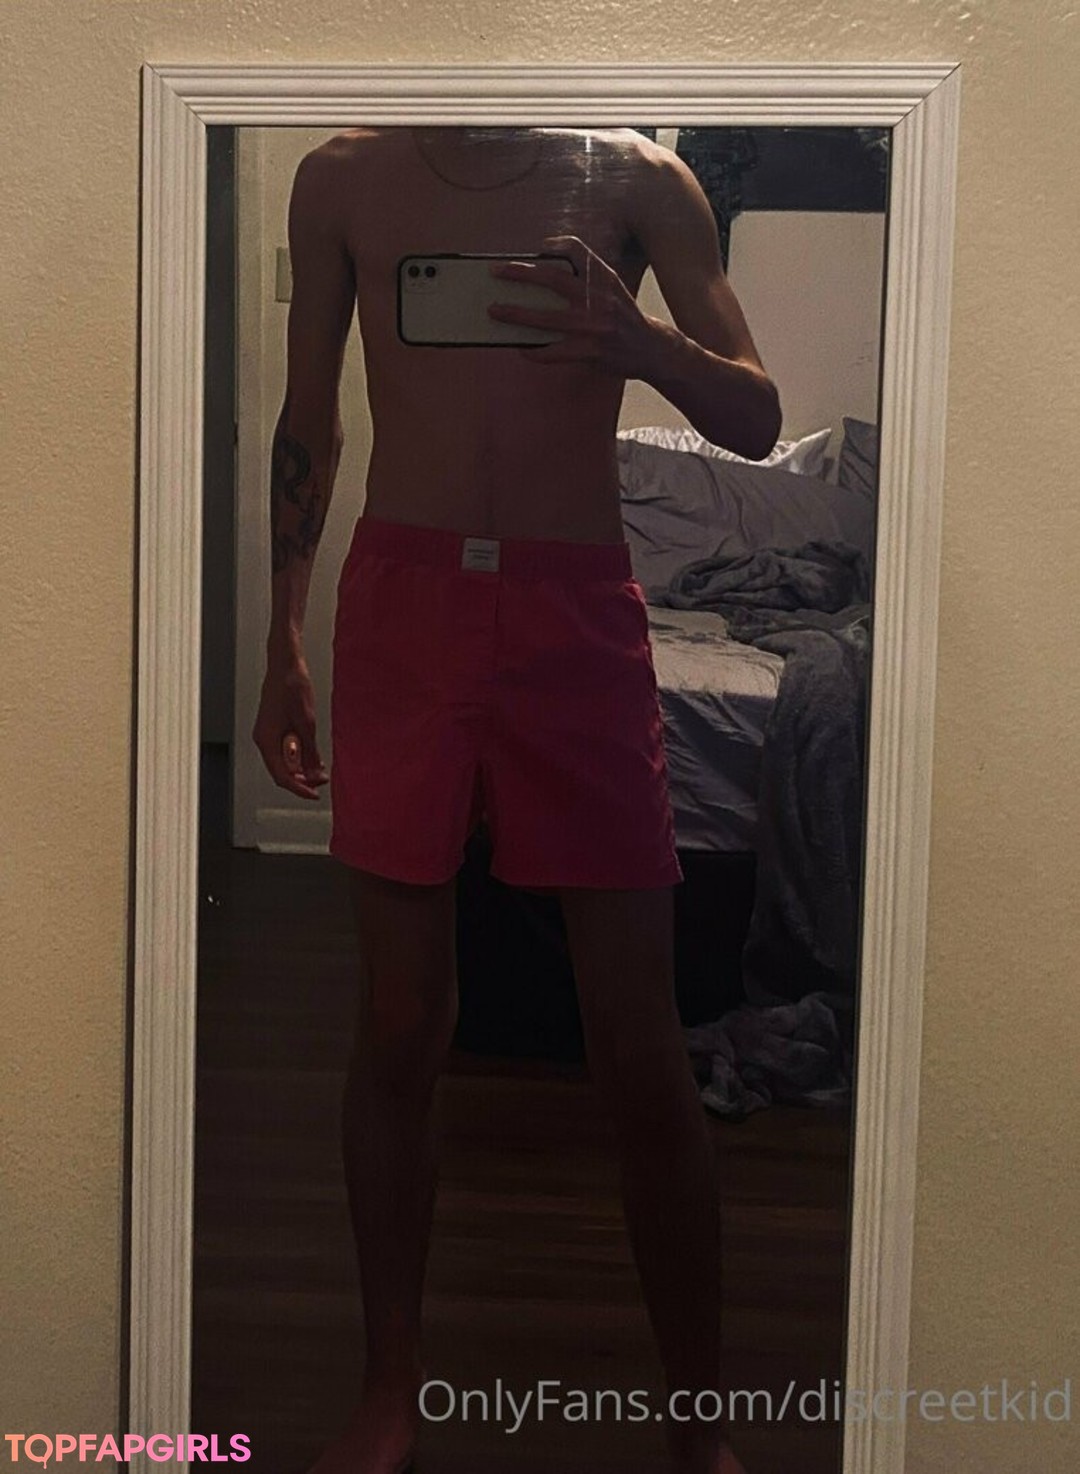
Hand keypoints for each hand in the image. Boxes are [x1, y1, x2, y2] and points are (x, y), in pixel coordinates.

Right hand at [252, 652, 328, 800]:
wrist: (286, 665)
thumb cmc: (293, 688)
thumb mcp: (307, 724)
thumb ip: (310, 752)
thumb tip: (316, 774)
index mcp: (266, 740)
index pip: (281, 776)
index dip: (299, 788)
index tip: (315, 794)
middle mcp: (264, 739)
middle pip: (281, 771)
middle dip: (302, 779)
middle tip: (322, 781)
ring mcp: (268, 733)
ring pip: (283, 761)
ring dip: (301, 768)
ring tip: (320, 771)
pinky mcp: (274, 727)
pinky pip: (285, 750)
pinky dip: (299, 756)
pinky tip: (313, 757)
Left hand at [487, 234, 659, 375]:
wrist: (650, 349)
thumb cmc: (623, 317)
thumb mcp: (611, 288)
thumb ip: (585, 278)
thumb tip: (540, 277)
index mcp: (604, 277)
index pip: (577, 250)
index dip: (555, 246)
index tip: (538, 249)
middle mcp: (598, 298)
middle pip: (552, 279)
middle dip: (520, 274)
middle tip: (495, 272)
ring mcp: (593, 326)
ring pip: (545, 318)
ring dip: (515, 314)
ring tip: (494, 310)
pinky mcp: (589, 352)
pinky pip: (552, 351)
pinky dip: (534, 351)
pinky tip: (521, 347)